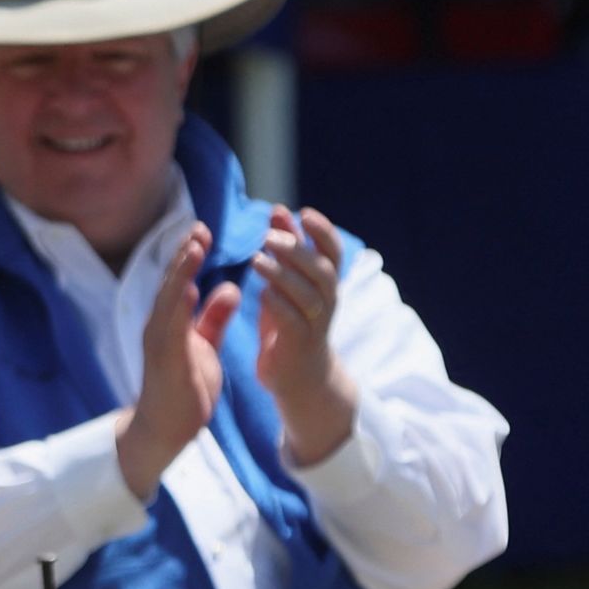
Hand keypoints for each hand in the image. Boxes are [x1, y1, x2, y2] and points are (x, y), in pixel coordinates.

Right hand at [115, 224, 239, 501]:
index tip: (203, 232)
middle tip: (198, 227)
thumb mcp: (204, 346)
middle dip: (184, 256)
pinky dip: (178, 306)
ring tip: (193, 246)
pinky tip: (188, 287)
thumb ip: (213, 318)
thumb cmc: (184, 391)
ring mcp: (159, 343)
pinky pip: (171, 328)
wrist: (165, 430)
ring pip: (168, 299)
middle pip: (171, 284)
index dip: (190, 258)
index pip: (180, 283)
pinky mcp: (164, 360)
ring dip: (180, 273)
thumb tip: (228, 289)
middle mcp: (160, 328)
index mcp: (171, 324)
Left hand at [252, 206, 358, 466]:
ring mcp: (315, 323)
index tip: (302, 213)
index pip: (332, 250)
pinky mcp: (299, 344)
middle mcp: (327, 301)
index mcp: (326, 283)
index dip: (321, 231)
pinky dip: (279, 305)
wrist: (299, 377)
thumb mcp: (288, 282)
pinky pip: (293, 321)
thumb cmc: (291, 323)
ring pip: (307, 294)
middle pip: (321, 269)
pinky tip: (262, 293)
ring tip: (256, 259)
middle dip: (297, 250)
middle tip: (268, 236)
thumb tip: (279, 211)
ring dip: (283, 274)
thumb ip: (286, 249)